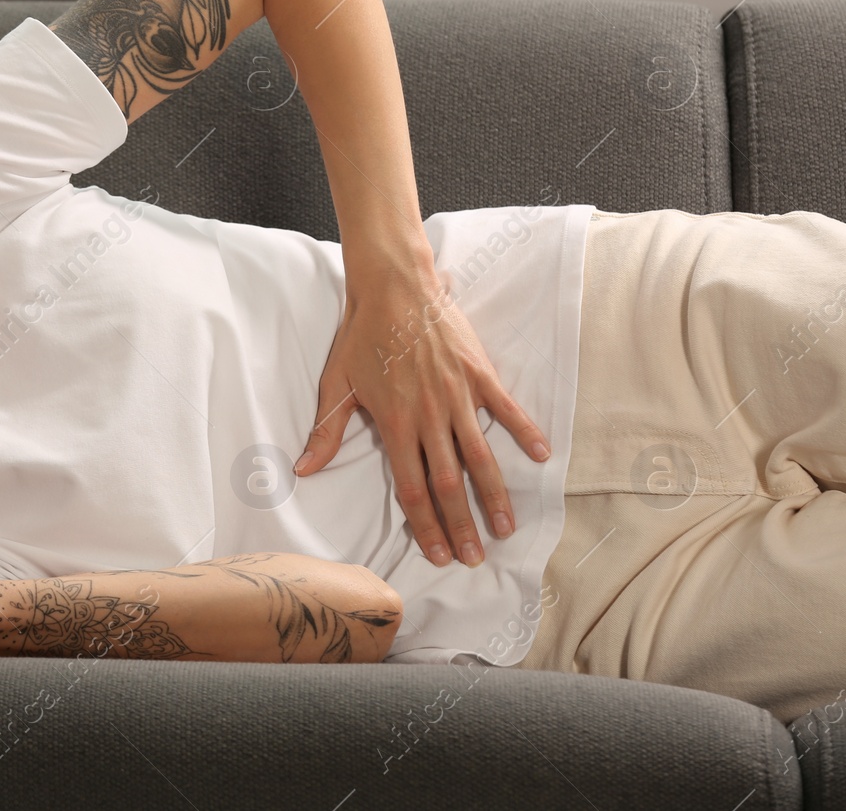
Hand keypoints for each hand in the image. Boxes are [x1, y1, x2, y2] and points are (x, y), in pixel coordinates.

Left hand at [293, 266, 550, 568]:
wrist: (392, 286)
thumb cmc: (360, 335)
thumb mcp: (336, 385)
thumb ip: (325, 432)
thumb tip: (303, 469)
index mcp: (395, 423)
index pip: (412, 488)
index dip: (425, 525)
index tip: (436, 554)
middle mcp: (429, 416)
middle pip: (449, 483)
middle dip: (462, 525)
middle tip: (475, 558)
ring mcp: (458, 395)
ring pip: (481, 456)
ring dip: (494, 496)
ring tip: (505, 528)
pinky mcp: (479, 373)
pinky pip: (507, 409)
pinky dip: (526, 433)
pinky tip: (542, 457)